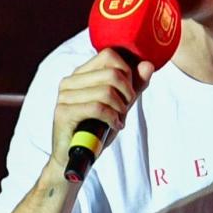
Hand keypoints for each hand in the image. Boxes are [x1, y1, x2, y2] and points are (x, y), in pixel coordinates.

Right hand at [49, 49, 154, 170]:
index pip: (110, 54)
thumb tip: (148, 65)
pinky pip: (98, 107)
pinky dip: (112, 118)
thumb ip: (134, 85)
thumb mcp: (120, 105)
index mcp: (81, 74)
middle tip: (125, 109)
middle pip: (112, 73)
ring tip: (119, 119)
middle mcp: (70, 81)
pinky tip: (114, 125)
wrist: (74, 158)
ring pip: (107, 91)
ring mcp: (64, 96)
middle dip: (127, 93)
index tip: (128, 92)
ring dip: (120, 108)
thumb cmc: (96, 130)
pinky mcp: (63, 112)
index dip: (127, 72)